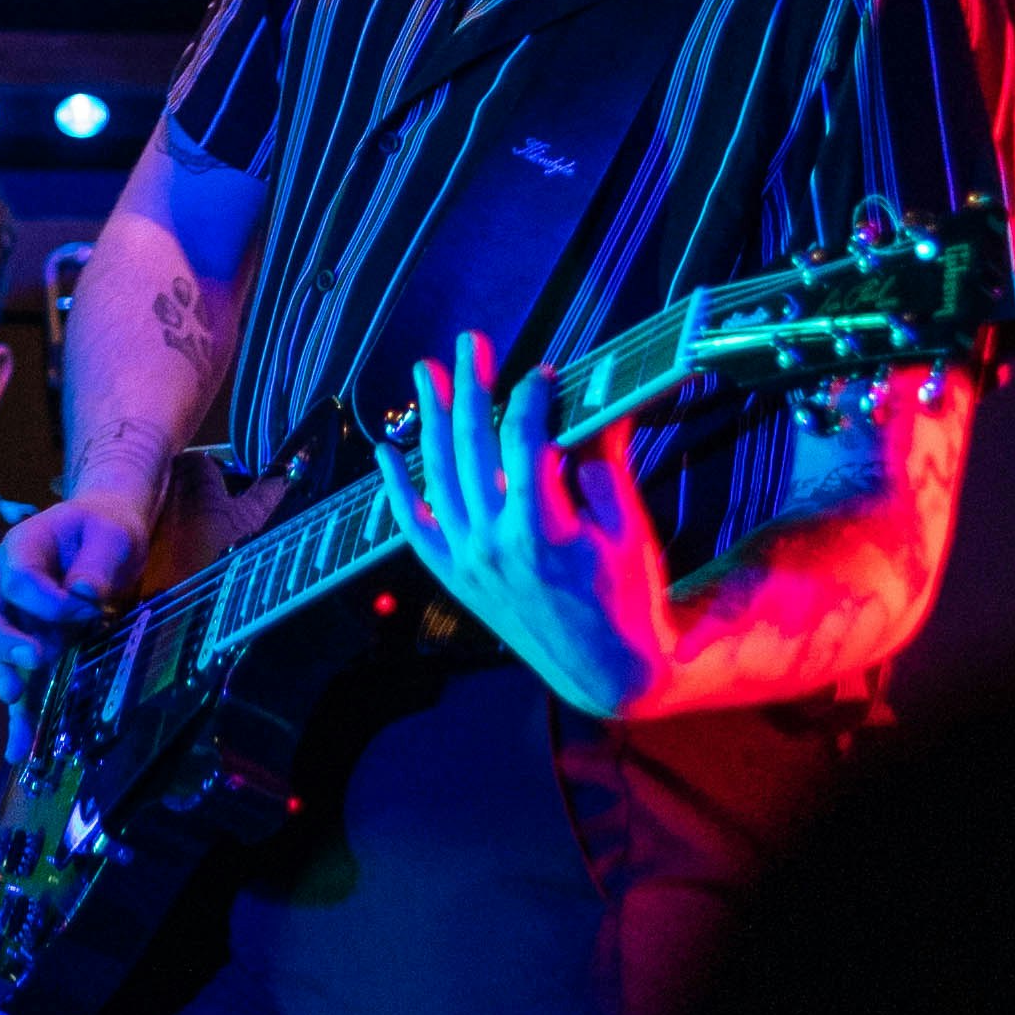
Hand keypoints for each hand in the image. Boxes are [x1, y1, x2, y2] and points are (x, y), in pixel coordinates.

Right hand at [0, 493, 152, 759]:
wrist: (104, 538)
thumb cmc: (104, 531)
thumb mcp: (112, 534)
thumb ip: (97, 561)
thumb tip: (83, 596)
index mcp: (20, 548)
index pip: (19, 580)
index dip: (50, 601)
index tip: (89, 610)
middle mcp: (0, 584)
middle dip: (0, 641)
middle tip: (33, 661)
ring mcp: (7, 619)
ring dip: (2, 678)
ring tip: (20, 704)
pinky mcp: (23, 650)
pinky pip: (12, 681)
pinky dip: (16, 715)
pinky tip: (19, 748)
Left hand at [377, 334, 674, 719]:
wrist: (607, 672)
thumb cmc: (627, 597)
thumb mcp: (628, 528)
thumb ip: (604, 464)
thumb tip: (599, 404)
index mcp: (539, 528)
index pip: (522, 440)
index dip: (530, 398)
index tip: (540, 372)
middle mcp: (491, 541)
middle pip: (471, 445)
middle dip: (471, 386)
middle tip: (472, 342)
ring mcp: (466, 560)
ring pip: (437, 475)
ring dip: (429, 419)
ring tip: (427, 371)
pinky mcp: (453, 576)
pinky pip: (414, 527)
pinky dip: (397, 488)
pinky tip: (387, 452)